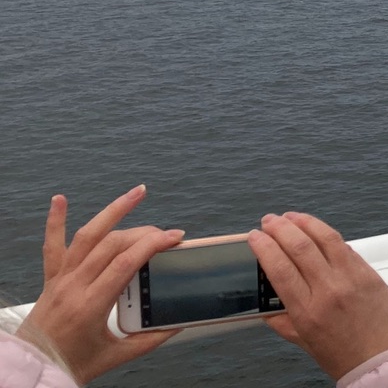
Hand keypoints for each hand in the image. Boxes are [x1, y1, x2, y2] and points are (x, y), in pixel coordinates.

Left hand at [16, 186, 184, 382]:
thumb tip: (178, 323)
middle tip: (166, 234)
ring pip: (87, 236)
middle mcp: (73, 287)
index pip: (126, 263)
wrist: (33, 368)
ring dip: (113, 211)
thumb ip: (149, 339)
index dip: (153, 244)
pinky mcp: (50, 279)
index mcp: (90, 306)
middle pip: (112, 246)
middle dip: (144, 233)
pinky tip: (60, 200)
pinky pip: (52, 245)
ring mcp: (60, 279)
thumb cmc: (70, 364)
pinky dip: (55, 220)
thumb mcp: (115, 356)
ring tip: (137, 193)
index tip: (175, 237)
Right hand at [249, 212, 387, 380]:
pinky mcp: (369, 271)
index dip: (264, 247)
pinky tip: (318, 231)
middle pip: (299, 246)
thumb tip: (267, 306)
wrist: (384, 359)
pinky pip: (345, 246)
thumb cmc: (346, 356)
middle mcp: (329, 290)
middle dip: (280, 228)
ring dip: (305, 222)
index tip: (255, 237)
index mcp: (307, 311)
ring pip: (325, 237)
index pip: (279, 268)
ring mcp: (351, 277)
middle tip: (270, 221)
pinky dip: (328, 235)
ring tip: (291, 217)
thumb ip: (284, 321)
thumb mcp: (305, 342)